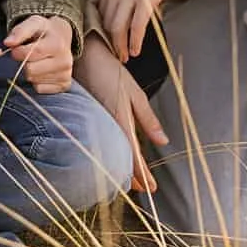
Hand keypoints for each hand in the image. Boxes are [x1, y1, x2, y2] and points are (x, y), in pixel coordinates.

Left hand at [4, 14, 73, 92]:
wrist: (61, 37)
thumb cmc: (44, 31)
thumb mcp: (33, 23)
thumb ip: (20, 31)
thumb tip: (8, 43)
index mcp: (57, 44)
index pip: (31, 54)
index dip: (18, 52)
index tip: (17, 48)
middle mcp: (65, 61)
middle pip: (31, 71)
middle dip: (24, 63)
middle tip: (28, 55)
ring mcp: (66, 75)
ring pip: (34, 81)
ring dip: (30, 72)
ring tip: (37, 61)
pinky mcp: (64, 85)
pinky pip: (40, 89)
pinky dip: (37, 81)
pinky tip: (42, 70)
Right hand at [76, 41, 167, 193]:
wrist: (84, 57)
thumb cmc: (112, 72)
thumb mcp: (135, 94)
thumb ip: (148, 119)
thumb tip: (163, 141)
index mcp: (120, 119)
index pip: (133, 154)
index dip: (142, 174)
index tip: (151, 189)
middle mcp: (106, 126)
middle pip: (121, 158)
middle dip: (134, 176)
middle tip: (146, 190)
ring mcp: (97, 124)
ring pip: (112, 152)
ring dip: (124, 167)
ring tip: (134, 180)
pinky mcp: (91, 119)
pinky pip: (104, 142)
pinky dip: (114, 153)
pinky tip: (117, 158)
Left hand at [98, 0, 168, 61]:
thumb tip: (120, 4)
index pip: (101, 11)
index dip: (105, 28)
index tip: (109, 39)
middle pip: (108, 22)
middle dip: (112, 40)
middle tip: (117, 53)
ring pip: (118, 28)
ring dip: (121, 45)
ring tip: (125, 56)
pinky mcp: (145, 0)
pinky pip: (136, 26)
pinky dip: (135, 41)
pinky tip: (136, 50)